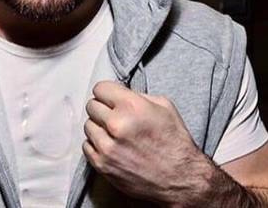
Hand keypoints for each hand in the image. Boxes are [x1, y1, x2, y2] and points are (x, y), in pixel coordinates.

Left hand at [83, 81, 211, 204]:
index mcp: (132, 106)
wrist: (181, 179)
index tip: (110, 98)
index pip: (100, 88)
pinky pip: (87, 146)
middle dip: (103, 109)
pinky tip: (111, 146)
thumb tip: (118, 93)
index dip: (107, 93)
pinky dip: (97, 145)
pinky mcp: (102, 165)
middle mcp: (116, 124)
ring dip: (99, 127)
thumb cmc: (174, 142)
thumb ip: (137, 95)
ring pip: (88, 126)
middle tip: (115, 116)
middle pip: (92, 106)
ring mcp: (107, 147)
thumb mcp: (164, 106)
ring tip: (115, 133)